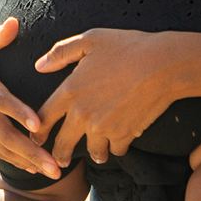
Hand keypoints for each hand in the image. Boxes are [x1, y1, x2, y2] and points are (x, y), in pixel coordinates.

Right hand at [0, 18, 61, 179]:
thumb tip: (13, 24)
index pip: (1, 100)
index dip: (18, 113)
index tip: (38, 125)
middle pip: (4, 133)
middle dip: (31, 152)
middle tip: (55, 167)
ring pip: (1, 146)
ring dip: (26, 161)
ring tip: (52, 172)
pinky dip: (14, 159)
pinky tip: (34, 169)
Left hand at [35, 29, 181, 166]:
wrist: (162, 64)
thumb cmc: (128, 47)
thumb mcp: (91, 40)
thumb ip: (62, 52)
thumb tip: (39, 65)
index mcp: (71, 91)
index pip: (45, 118)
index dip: (39, 131)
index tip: (38, 138)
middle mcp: (83, 114)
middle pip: (63, 144)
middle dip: (60, 154)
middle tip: (60, 160)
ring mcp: (104, 128)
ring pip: (92, 151)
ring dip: (94, 152)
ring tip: (97, 152)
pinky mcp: (124, 135)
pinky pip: (116, 150)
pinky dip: (117, 147)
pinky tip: (119, 142)